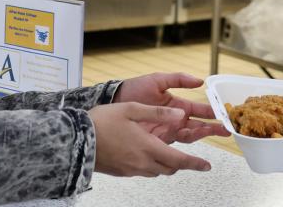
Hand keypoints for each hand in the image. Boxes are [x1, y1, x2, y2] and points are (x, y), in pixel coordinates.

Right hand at [89, 102, 212, 176]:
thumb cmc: (102, 122)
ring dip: (166, 164)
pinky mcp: (122, 172)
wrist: (76, 140)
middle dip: (183, 164)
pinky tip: (145, 152)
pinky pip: (143, 170)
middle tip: (192, 160)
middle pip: (170, 168)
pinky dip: (151, 164)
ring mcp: (132, 169)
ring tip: (168, 152)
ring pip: (157, 170)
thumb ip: (159, 113)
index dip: (195, 163)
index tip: (206, 165)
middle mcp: (142, 162)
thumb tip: (180, 114)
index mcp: (148, 147)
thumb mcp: (133, 109)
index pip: (179, 160)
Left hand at [114, 72, 229, 142]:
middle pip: (198, 126)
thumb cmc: (134, 89)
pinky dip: (183, 145)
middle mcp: (174, 120)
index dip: (211, 112)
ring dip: (202, 135)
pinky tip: (192, 144)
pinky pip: (172, 145)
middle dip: (212, 128)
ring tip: (212, 132)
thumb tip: (199, 81)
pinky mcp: (156, 140)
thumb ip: (178, 79)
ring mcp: (166, 131)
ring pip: (189, 136)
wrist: (114, 101)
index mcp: (177, 105)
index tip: (223, 114)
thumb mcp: (157, 80)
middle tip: (226, 130)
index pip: (198, 110)